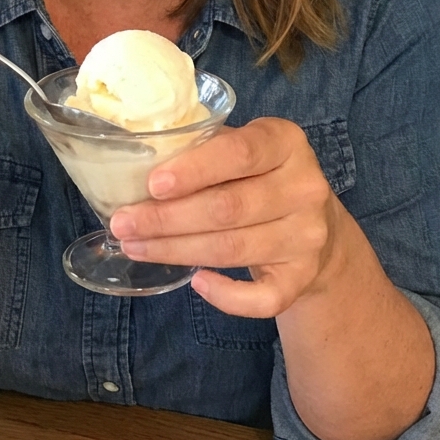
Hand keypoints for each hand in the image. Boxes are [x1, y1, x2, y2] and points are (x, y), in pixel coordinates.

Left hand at [109, 119, 343, 316]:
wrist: (316, 226)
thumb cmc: (259, 178)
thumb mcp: (240, 149)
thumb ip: (202, 148)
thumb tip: (137, 161)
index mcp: (286, 142)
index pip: (239, 152)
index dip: (194, 170)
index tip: (152, 184)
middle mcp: (305, 187)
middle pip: (228, 207)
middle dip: (167, 218)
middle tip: (123, 223)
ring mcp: (308, 235)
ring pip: (234, 249)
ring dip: (177, 251)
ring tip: (135, 247)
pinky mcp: (304, 276)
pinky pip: (263, 297)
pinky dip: (226, 295)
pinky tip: (195, 282)